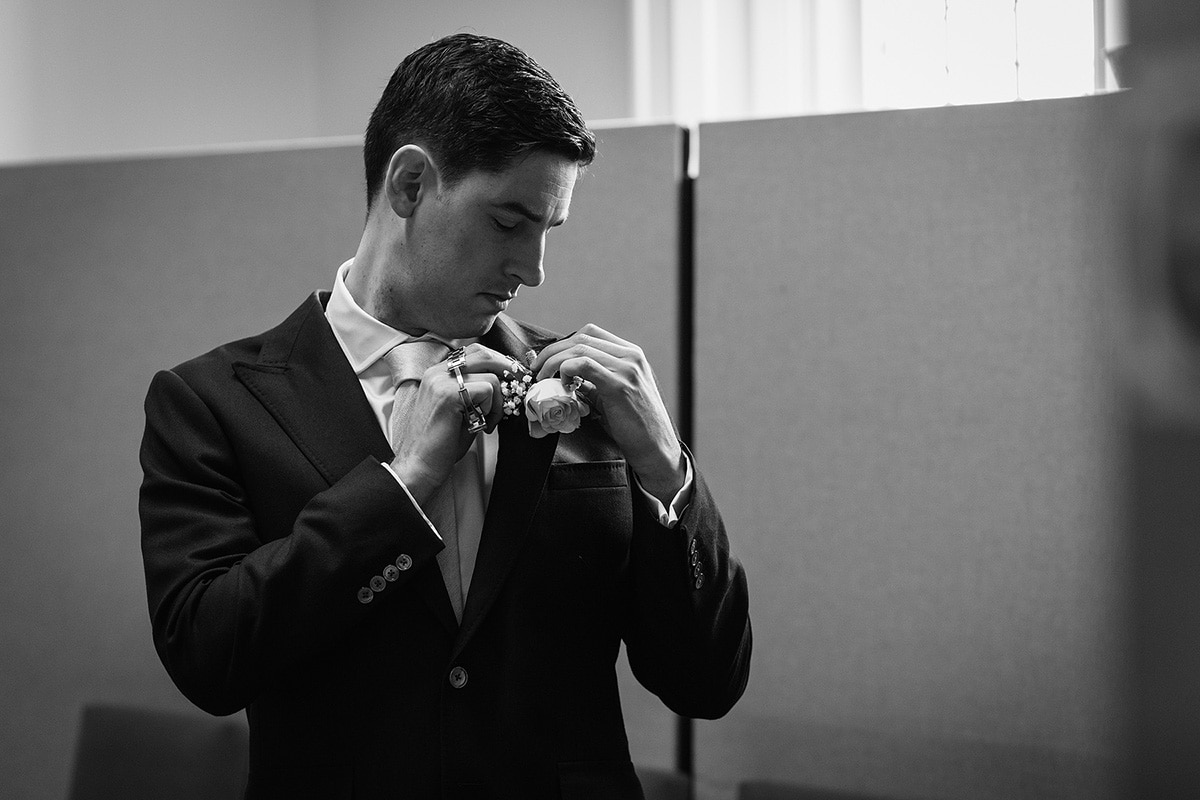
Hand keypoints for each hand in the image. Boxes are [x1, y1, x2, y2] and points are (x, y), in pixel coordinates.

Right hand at [389, 344, 511, 504]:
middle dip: (506, 372)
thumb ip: (477, 392)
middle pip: (484, 354)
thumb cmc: (440, 444)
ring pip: (491, 375)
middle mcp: (437, 372)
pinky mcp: (448, 393)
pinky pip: (488, 390)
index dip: (497, 365)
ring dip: (499, 402)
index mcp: (437, 373)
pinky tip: (482, 425)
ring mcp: (441, 380)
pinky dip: (493, 409)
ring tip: (488, 421)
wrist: (420, 466)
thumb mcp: (461, 410)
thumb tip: (505, 384)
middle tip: (513, 393)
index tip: (509, 381)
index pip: (475, 353)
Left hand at [532, 324, 685, 502]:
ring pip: (579, 349)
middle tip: (537, 368)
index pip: (590, 333)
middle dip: (552, 351)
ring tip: (544, 378)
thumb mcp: (611, 395)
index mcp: (630, 354)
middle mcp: (631, 356)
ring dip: (554, 361)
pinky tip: (563, 385)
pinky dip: (566, 370)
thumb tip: (560, 374)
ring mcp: (627, 369)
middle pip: (582, 337)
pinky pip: (584, 365)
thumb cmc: (632, 426)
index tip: (547, 360)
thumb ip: (591, 380)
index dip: (563, 343)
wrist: (655, 449)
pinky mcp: (619, 385)